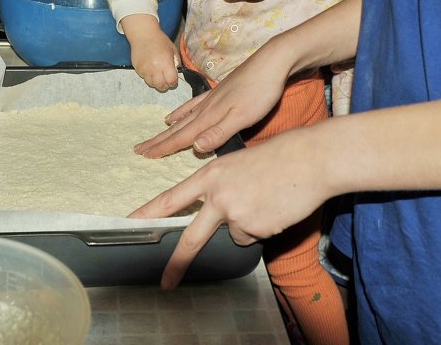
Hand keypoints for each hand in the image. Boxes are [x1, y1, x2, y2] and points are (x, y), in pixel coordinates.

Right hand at [120, 14, 179, 90]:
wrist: (143, 34)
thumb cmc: (160, 40)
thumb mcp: (173, 50)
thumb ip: (176, 63)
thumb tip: (176, 74)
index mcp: (166, 63)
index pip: (171, 81)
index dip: (173, 83)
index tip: (173, 80)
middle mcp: (155, 68)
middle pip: (161, 86)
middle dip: (165, 85)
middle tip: (165, 80)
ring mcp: (144, 69)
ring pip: (151, 84)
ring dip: (156, 82)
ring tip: (157, 74)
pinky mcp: (137, 69)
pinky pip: (144, 78)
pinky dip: (148, 76)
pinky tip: (150, 68)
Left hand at [130, 130, 329, 288]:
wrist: (309, 160)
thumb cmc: (278, 158)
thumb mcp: (238, 164)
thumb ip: (222, 187)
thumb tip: (221, 216)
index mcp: (210, 176)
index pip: (172, 198)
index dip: (149, 212)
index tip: (131, 223)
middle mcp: (218, 197)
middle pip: (191, 238)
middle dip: (177, 264)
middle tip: (166, 283)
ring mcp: (236, 214)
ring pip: (234, 235)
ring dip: (248, 225)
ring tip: (266, 200)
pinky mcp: (255, 228)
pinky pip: (254, 236)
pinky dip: (264, 227)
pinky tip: (275, 207)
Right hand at [134, 53, 287, 157]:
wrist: (272, 62)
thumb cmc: (261, 91)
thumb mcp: (243, 117)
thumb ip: (219, 132)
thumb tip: (194, 147)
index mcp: (210, 117)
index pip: (182, 137)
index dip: (163, 147)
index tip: (145, 155)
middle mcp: (206, 108)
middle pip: (178, 128)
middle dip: (158, 141)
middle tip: (139, 149)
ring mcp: (212, 98)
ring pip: (184, 118)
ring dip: (168, 129)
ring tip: (154, 137)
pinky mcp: (220, 92)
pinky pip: (194, 104)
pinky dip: (182, 111)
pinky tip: (176, 114)